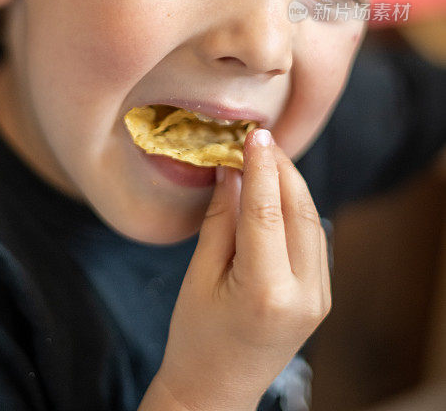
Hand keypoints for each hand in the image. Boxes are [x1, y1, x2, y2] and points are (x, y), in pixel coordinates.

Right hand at [143, 128, 330, 410]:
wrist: (216, 391)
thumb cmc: (195, 338)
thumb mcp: (199, 275)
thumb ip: (221, 219)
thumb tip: (232, 170)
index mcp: (265, 291)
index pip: (268, 211)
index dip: (261, 166)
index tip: (254, 133)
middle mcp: (303, 294)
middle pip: (299, 210)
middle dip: (281, 168)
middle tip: (258, 139)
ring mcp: (319, 298)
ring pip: (312, 221)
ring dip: (291, 185)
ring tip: (265, 158)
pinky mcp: (321, 297)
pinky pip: (314, 238)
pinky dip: (298, 209)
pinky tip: (278, 192)